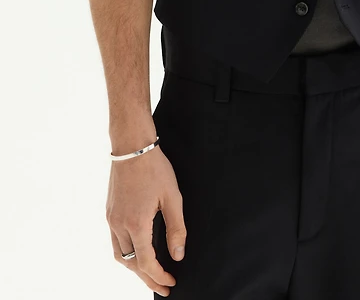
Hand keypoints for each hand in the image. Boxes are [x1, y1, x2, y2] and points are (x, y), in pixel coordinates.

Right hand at [106, 144, 185, 296]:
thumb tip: (178, 255)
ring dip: (134, 268)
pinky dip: (126, 253)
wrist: (132, 146)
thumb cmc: (154, 168)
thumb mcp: (172, 197)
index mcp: (136, 224)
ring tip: (150, 273)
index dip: (159, 276)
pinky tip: (137, 251)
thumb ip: (176, 228)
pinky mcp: (110, 211)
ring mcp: (112, 218)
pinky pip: (115, 241)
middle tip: (162, 286)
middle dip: (147, 278)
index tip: (171, 283)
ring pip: (120, 255)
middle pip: (130, 264)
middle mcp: (119, 225)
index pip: (146, 262)